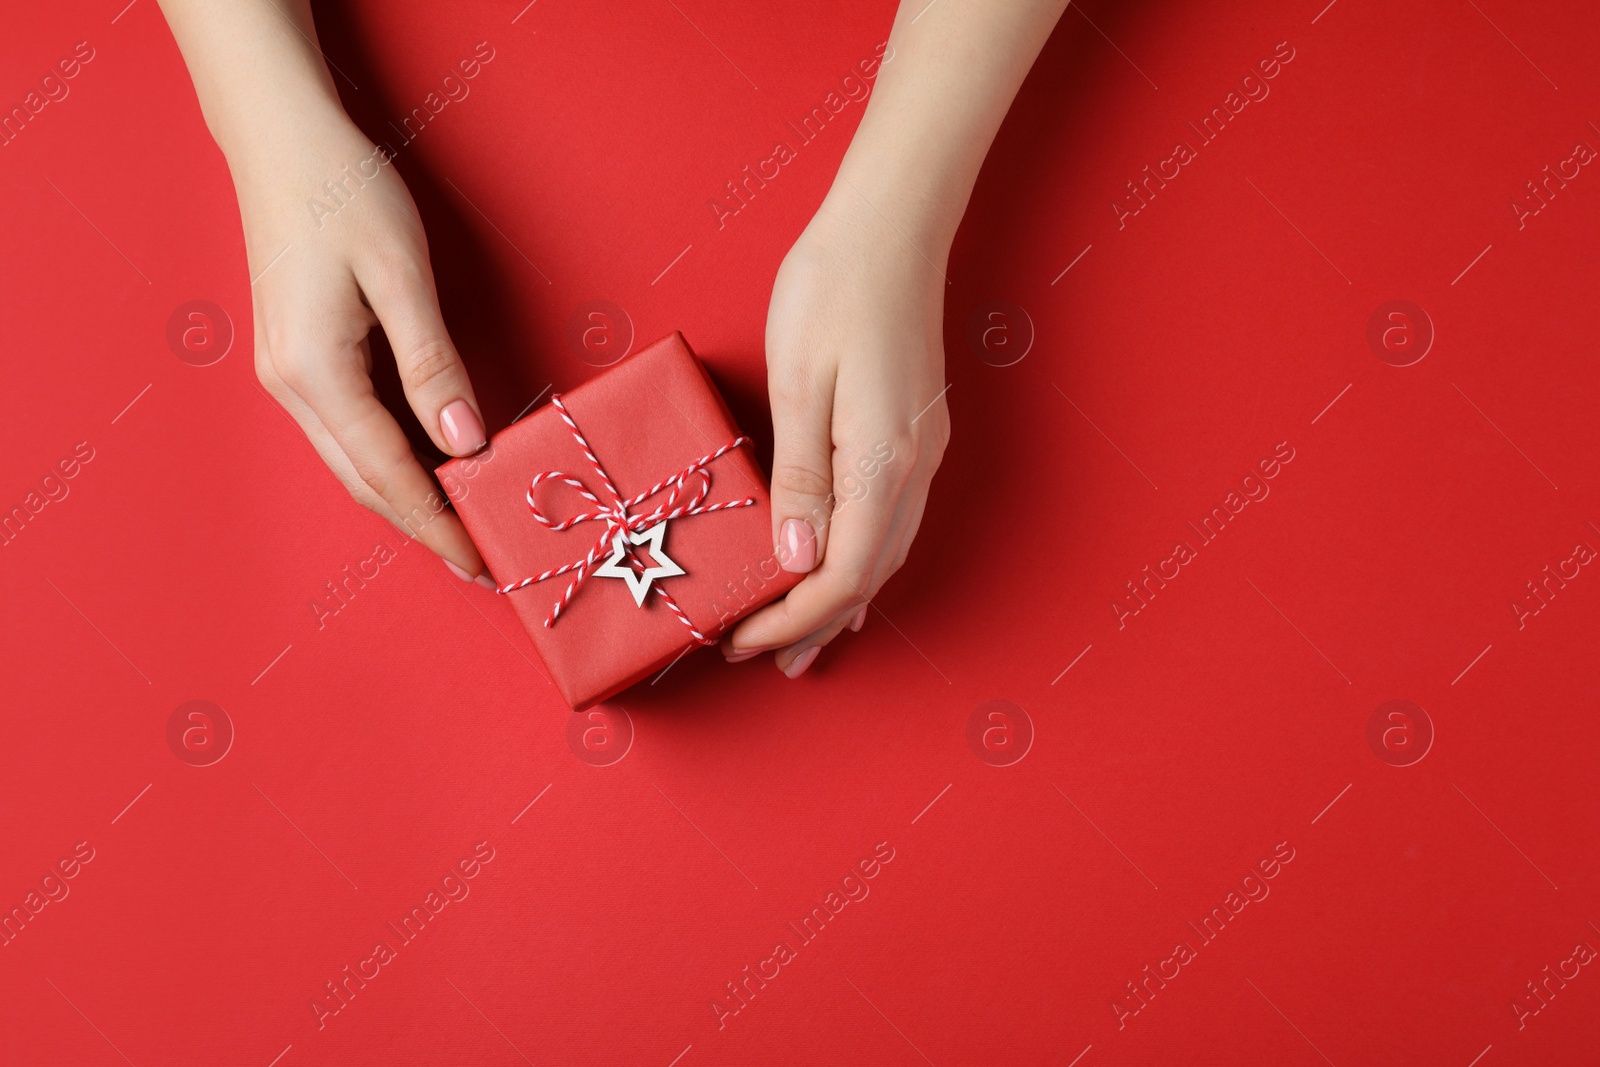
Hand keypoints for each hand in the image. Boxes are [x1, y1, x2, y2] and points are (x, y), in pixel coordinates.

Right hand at [239, 100, 491, 583]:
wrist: (280, 137)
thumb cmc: (343, 191)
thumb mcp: (401, 276)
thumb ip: (432, 366)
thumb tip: (465, 442)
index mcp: (314, 371)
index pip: (387, 474)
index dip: (437, 523)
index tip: (480, 562)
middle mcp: (289, 385)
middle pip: (363, 481)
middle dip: (422, 525)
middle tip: (481, 559)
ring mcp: (286, 373)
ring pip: (352, 460)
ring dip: (405, 497)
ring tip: (463, 523)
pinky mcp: (297, 357)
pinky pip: (347, 429)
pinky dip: (388, 459)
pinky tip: (428, 467)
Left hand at [722, 190, 950, 675]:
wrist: (892, 227)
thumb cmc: (833, 290)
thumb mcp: (800, 384)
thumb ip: (800, 478)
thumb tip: (796, 560)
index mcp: (882, 463)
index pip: (841, 575)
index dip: (792, 618)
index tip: (742, 640)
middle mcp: (913, 469)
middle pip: (867, 577)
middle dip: (814, 624)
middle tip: (765, 659)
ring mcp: (922, 453)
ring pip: (883, 554)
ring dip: (839, 601)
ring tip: (799, 637)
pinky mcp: (915, 434)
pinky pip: (890, 523)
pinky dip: (861, 563)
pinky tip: (840, 571)